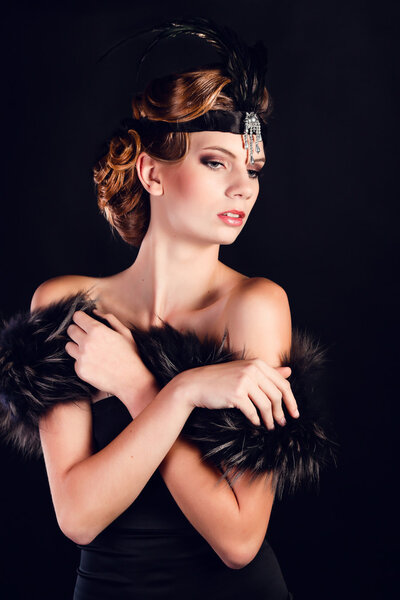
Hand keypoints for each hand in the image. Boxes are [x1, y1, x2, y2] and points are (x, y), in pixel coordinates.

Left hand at [65, 308, 153, 399]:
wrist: (131, 380)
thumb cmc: (130, 355)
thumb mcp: (125, 332)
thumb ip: (109, 319)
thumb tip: (94, 312)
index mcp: (97, 330)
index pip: (77, 317)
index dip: (81, 318)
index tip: (84, 322)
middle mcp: (86, 342)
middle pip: (70, 330)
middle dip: (77, 331)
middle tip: (86, 336)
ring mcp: (82, 357)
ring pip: (68, 346)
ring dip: (76, 346)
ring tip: (90, 351)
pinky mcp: (80, 370)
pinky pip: (75, 361)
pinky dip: (82, 361)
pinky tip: (94, 364)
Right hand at [170, 359, 298, 429]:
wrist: (196, 384)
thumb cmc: (222, 379)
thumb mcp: (246, 370)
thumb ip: (269, 372)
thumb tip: (289, 371)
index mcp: (257, 364)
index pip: (283, 383)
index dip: (291, 400)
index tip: (294, 412)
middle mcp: (252, 370)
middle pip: (277, 395)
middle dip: (282, 412)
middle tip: (283, 422)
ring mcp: (244, 382)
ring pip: (266, 405)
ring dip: (270, 419)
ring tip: (270, 426)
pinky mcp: (236, 394)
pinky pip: (252, 411)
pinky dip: (256, 419)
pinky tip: (256, 423)